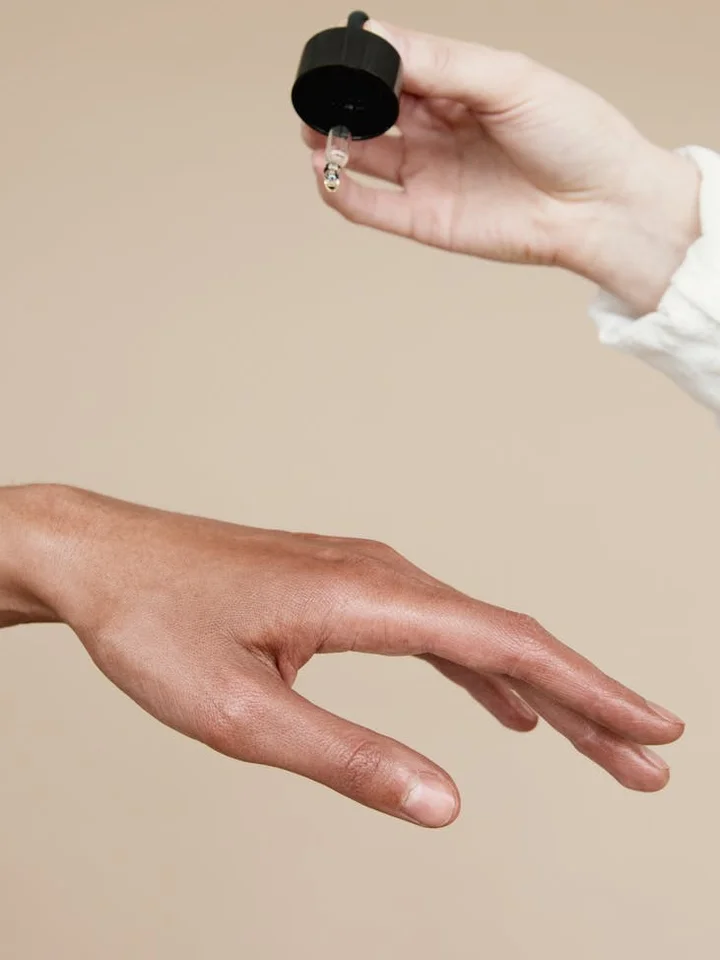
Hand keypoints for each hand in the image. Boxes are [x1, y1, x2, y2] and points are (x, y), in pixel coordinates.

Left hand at [1, 485, 682, 825]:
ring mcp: (363, 575)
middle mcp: (380, 574)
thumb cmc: (157, 624)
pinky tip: (500, 704)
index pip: (507, 646)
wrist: (103, 561)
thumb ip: (349, 758)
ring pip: (476, 634)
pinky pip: (434, 631)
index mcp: (367, 599)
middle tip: (646, 760)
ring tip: (592, 742)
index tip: (650, 728)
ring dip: (539, 688)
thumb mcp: (244, 714)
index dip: (588, 690)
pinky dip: (481, 672)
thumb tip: (444, 803)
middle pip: (509, 638)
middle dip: (584, 701)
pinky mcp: (342, 588)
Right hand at [302, 20, 699, 314]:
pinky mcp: (424, 219)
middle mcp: (436, 129)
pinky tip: (324, 171)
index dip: (365, 61)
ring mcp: (427, 174)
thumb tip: (379, 38)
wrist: (600, 207)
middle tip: (320, 98)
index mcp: (457, 86)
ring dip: (328, 142)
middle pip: (369, 110)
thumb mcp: (509, 80)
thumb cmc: (574, 136)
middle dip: (338, 101)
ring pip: (360, 155)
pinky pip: (369, 206)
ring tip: (315, 133)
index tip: (347, 56)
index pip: (395, 66)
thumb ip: (443, 62)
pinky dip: (339, 192)